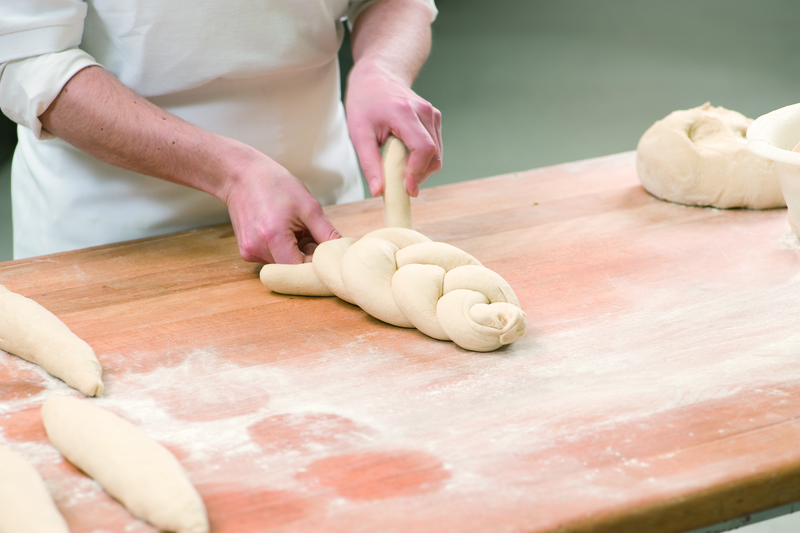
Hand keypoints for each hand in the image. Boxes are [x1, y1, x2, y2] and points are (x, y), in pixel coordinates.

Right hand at [221, 152, 341, 263]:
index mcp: (273, 236)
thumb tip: (342, 251)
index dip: (317, 264)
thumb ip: (327, 233)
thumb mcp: (309, 206)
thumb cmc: (276, 185)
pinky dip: (282, 249)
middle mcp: (257, 249)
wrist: (241, 175)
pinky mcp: (246, 252)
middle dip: (306, 256)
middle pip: (292, 269)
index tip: (325, 252)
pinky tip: (281, 231)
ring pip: (283, 265)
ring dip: (294, 253)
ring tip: (293, 229)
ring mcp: (249, 252)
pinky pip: (272, 259)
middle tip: (309, 234)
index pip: (301, 268)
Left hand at [345, 62, 441, 197]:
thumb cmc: (365, 103)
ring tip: (399, 169)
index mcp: (404, 112)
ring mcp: (432, 114)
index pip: (423, 148)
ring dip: (421, 169)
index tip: (407, 190)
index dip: (418, 172)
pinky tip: (405, 157)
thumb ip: (370, 164)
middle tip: (400, 185)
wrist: (376, 77)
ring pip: (437, 154)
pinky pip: (435, 148)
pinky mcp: (435, 119)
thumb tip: (379, 192)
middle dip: (419, 175)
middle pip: (434, 155)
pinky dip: (423, 160)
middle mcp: (424, 111)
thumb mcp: (359, 134)